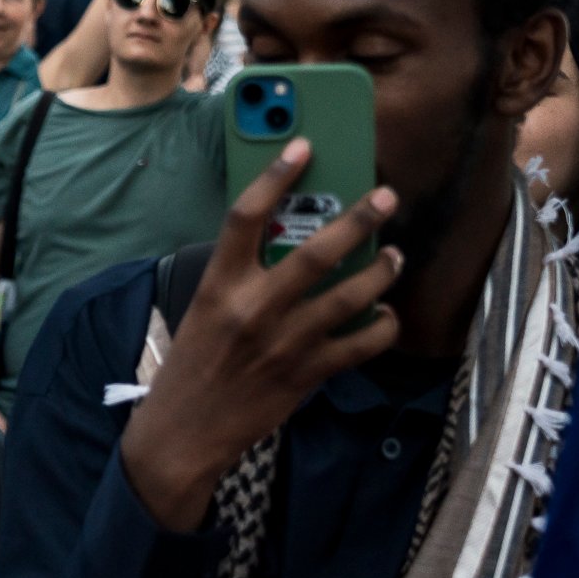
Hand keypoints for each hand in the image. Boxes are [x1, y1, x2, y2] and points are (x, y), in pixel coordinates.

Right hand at [119, 138, 402, 531]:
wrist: (184, 431)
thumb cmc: (193, 366)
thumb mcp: (205, 310)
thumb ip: (241, 278)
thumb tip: (287, 242)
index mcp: (219, 286)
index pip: (246, 216)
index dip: (276, 176)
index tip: (303, 147)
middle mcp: (253, 308)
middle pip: (315, 249)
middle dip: (359, 217)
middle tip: (384, 196)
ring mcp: (284, 342)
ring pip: (351, 294)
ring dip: (382, 269)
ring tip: (393, 255)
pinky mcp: (307, 375)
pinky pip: (361, 344)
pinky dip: (382, 326)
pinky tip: (386, 315)